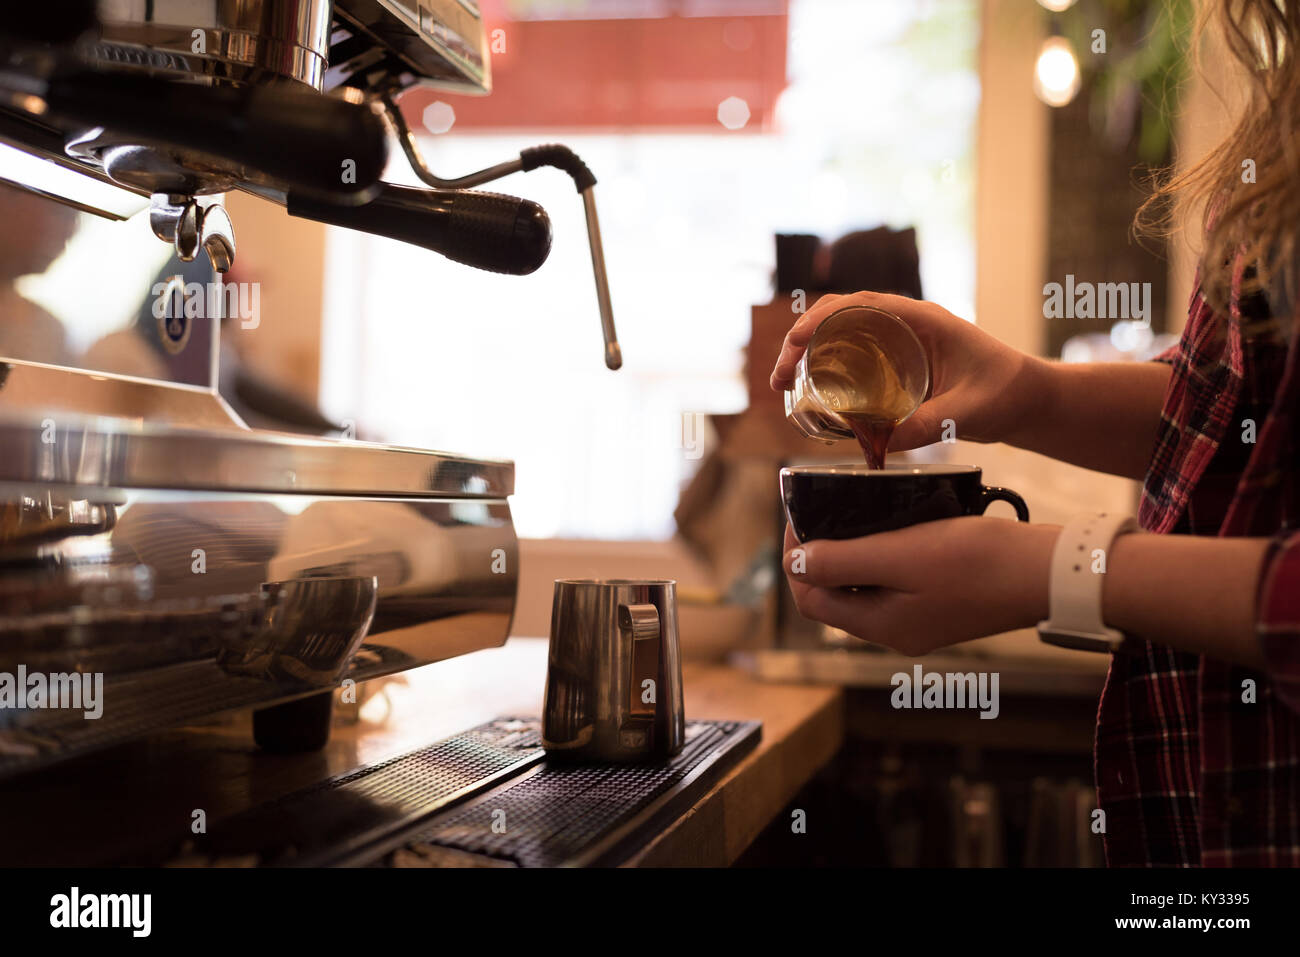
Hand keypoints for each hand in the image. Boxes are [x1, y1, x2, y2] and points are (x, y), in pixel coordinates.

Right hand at [769, 290, 1043, 450]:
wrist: (1029, 399)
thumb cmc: (1007, 392)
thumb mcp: (970, 411)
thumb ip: (931, 424)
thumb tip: (883, 445)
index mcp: (921, 319)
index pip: (859, 304)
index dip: (820, 318)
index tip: (795, 342)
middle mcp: (904, 324)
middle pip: (838, 317)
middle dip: (800, 340)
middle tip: (778, 378)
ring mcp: (899, 343)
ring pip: (840, 337)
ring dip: (807, 356)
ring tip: (783, 386)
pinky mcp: (896, 365)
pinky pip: (852, 359)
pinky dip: (825, 370)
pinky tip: (812, 396)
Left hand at [782, 519, 1059, 653]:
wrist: (1049, 571)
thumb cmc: (977, 561)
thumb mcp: (901, 555)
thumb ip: (843, 562)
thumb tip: (793, 564)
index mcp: (881, 626)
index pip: (811, 601)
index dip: (796, 560)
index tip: (800, 517)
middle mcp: (897, 632)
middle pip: (835, 596)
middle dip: (819, 556)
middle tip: (821, 510)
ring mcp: (921, 620)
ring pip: (864, 588)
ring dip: (850, 553)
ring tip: (851, 512)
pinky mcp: (943, 604)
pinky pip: (894, 582)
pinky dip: (882, 555)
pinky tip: (891, 526)